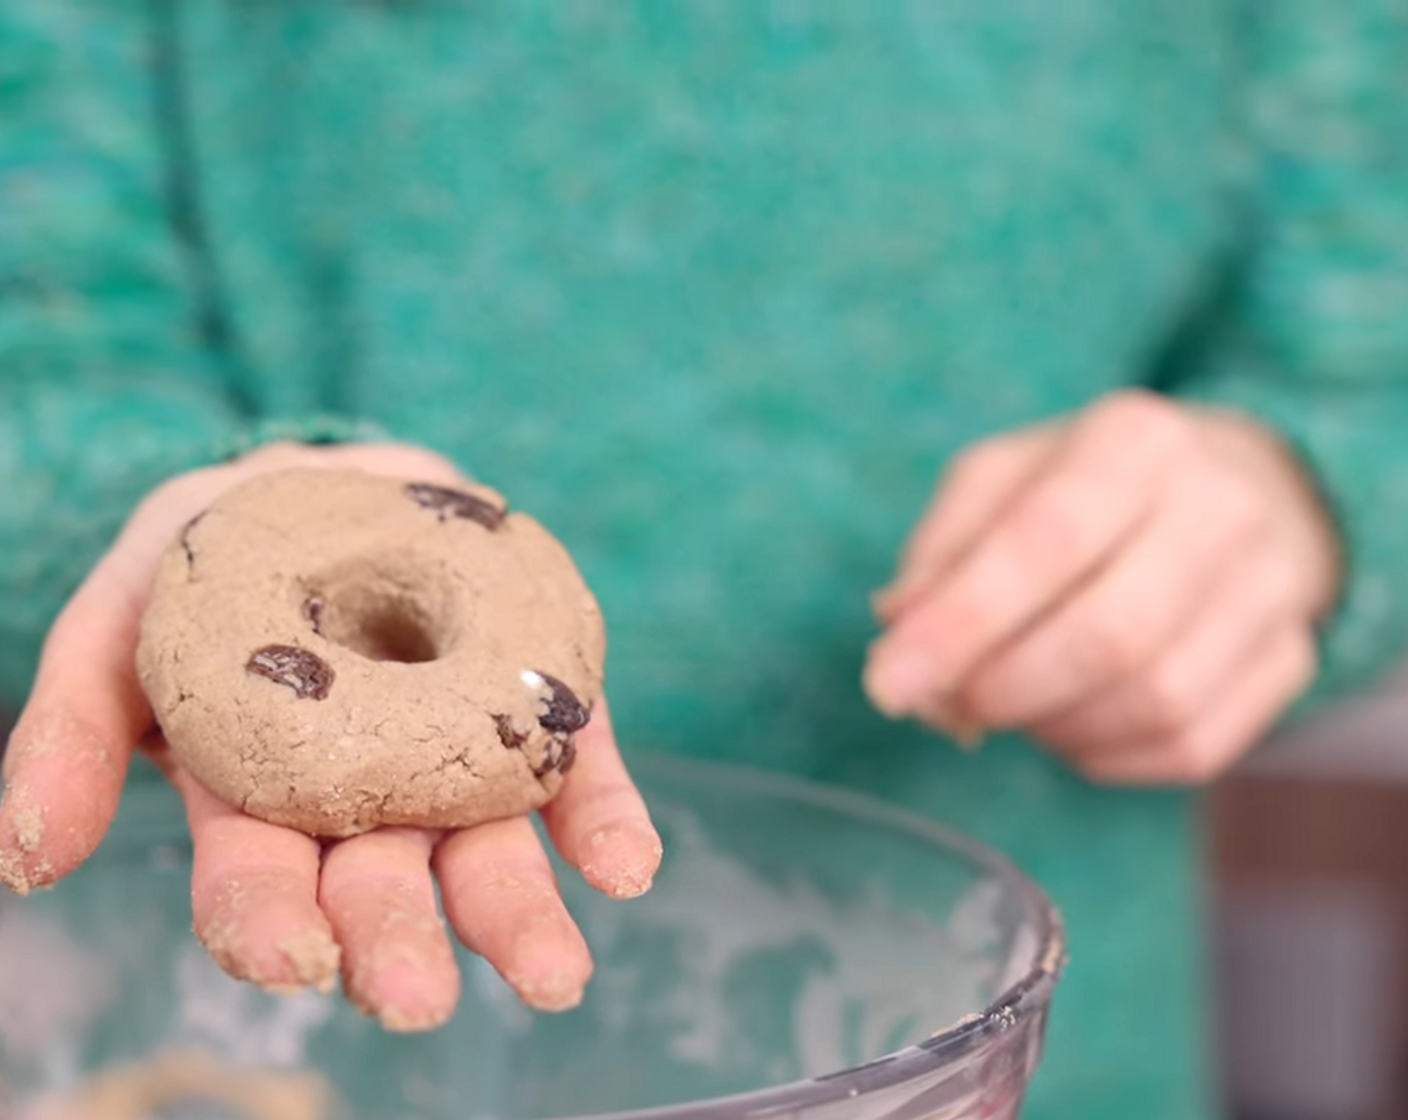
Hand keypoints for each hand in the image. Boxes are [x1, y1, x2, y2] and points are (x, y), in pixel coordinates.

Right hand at [0, 442, 660, 1029]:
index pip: (258, 878)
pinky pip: (577, 775)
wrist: (334, 479)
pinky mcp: (540, 715)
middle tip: (415, 998)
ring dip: (516, 914)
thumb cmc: (221, 552)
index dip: (268, 922)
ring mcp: (460, 761)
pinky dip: (605, 822)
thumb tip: (29, 860)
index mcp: (262, 794)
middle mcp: (368, 798)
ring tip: (552, 972)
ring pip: (487, 854)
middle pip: (380, 886)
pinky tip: (627, 864)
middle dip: (397, 943)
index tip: (292, 956)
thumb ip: (77, 724)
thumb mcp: (125, 608)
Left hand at [865, 390, 1340, 783]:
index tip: (885, 684)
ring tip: (1012, 701)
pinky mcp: (1289, 661)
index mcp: (1134, 441)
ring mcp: (1269, 589)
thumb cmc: (1086, 489)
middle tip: (950, 703)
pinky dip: (1106, 755)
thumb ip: (941, 551)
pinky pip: (1189, 747)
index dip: (957, 625)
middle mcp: (1219, 507)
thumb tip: (899, 631)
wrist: (1235, 490)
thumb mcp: (1000, 482)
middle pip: (1107, 635)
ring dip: (1053, 726)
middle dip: (1003, 690)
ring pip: (1154, 702)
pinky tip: (1071, 721)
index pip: (1041, 542)